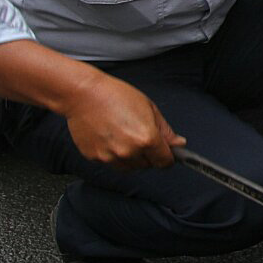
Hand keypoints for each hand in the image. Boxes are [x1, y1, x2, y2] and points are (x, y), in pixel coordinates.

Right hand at [62, 73, 184, 169]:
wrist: (83, 94)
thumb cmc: (115, 95)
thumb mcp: (149, 108)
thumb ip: (165, 130)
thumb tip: (179, 144)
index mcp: (147, 139)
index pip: (165, 162)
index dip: (167, 156)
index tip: (165, 152)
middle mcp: (129, 152)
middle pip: (147, 165)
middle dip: (148, 154)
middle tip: (139, 134)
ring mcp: (110, 157)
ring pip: (129, 167)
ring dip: (131, 157)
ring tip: (123, 134)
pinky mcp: (95, 158)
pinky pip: (111, 162)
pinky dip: (113, 154)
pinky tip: (109, 136)